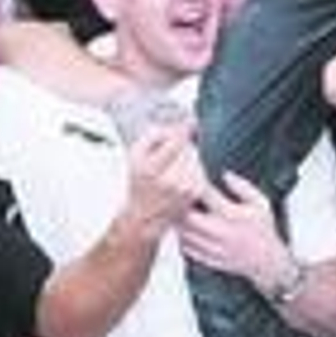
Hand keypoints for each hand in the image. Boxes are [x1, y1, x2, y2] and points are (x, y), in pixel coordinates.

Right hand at [123, 119, 206, 233]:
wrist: (144, 215)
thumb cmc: (139, 182)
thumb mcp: (135, 154)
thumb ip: (152, 135)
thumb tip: (173, 126)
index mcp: (152, 169)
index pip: (177, 141)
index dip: (184, 128)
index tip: (190, 120)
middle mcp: (171, 180)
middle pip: (187, 147)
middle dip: (180, 145)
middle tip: (167, 154)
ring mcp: (185, 188)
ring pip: (195, 156)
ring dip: (187, 156)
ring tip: (171, 167)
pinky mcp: (196, 192)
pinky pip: (200, 168)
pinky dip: (193, 167)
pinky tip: (180, 175)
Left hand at [178, 170, 291, 289]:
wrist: (268, 262)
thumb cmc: (264, 231)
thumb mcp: (260, 203)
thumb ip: (242, 187)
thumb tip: (226, 175)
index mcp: (232, 215)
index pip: (207, 195)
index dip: (197, 183)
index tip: (194, 177)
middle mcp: (221, 232)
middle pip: (189, 217)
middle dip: (181, 206)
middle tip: (179, 197)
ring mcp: (214, 247)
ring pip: (185, 234)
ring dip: (179, 223)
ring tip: (179, 213)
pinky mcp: (210, 259)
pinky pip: (188, 250)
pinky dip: (182, 240)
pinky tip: (184, 232)